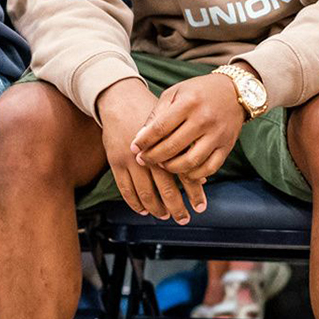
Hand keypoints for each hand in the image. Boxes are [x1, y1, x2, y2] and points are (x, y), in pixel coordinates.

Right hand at [98, 79, 207, 223]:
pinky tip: (142, 209)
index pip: (184, 174)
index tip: (200, 207)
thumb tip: (202, 177)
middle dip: (176, 207)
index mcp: (167, 145)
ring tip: (164, 215)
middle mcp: (150, 154)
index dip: (193, 192)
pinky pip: (125, 189)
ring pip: (145, 192)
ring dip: (155, 208)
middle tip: (184, 219)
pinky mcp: (116, 162)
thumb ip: (186, 150)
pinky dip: (134, 203)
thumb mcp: (173, 126)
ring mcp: (131, 160)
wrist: (121, 100)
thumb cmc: (151, 112)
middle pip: (165, 188)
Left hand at [131, 73, 244, 181]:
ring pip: (190, 162)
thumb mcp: (175, 93)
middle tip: (142, 160)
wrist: (234, 91)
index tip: (134, 148)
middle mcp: (204, 119)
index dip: (144, 141)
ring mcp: (217, 135)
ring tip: (161, 165)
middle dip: (153, 157)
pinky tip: (182, 171)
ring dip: (172, 168)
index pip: (161, 127)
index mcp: (189, 103)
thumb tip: (140, 138)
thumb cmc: (197, 92)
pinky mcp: (227, 146)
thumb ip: (157, 114)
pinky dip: (194, 175)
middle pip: (173, 147)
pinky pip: (209, 168)